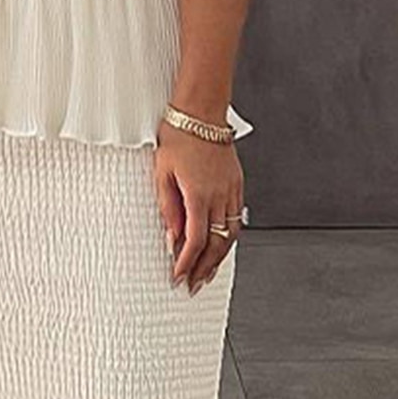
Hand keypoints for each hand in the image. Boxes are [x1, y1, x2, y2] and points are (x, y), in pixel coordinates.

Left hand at [153, 119, 244, 295]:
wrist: (201, 113)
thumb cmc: (179, 136)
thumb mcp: (161, 172)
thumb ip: (168, 207)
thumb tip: (171, 235)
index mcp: (199, 195)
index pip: (194, 241)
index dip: (186, 263)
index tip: (177, 277)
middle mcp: (219, 196)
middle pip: (215, 245)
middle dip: (203, 269)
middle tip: (193, 285)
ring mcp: (231, 191)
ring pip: (229, 235)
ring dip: (218, 259)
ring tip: (206, 274)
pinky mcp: (236, 185)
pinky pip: (235, 220)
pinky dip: (228, 239)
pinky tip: (220, 246)